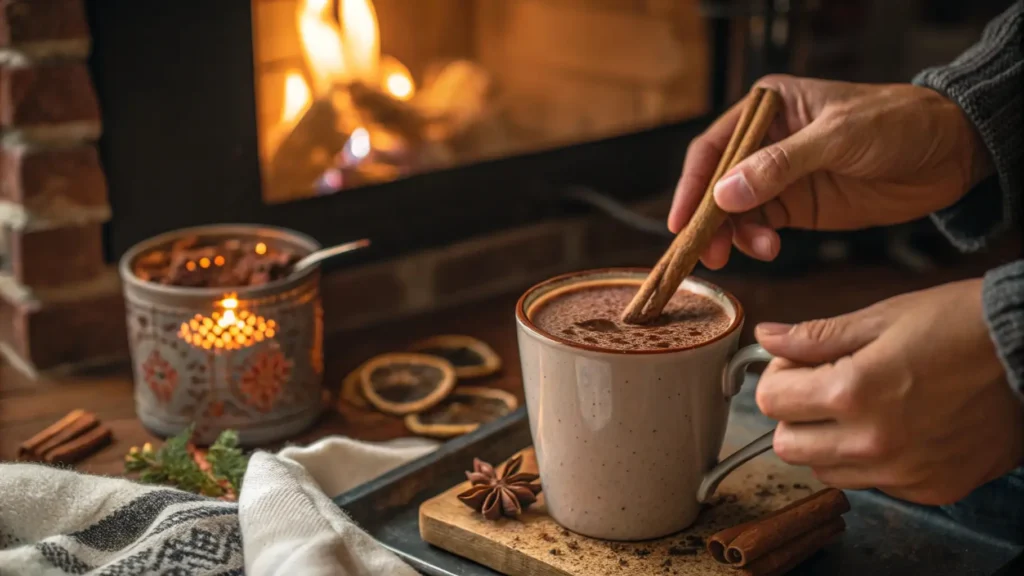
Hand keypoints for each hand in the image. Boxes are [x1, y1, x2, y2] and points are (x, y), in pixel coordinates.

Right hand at [669, 75, 994, 268]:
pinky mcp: (797, 206)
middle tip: (708, 252)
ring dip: (735, 235)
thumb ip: (781, 165)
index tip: (680, 221)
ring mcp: (779, 177)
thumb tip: (726, 195)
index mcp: (768, 109)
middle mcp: (765, 142)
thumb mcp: (838, 138)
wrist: (950, 151)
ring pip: (735, 211)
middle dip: (709, 219)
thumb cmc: (897, 124)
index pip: (714, 148)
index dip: (693, 185)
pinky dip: (757, 242)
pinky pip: (761, 226)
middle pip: (717, 185)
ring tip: (759, 250)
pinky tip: (769, 248)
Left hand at [754, 279, 1023, 505]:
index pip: (770, 402)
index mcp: (853, 391)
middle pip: (787, 446)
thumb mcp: (881, 318)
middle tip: (821, 388)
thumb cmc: (958, 326)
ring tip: (861, 406)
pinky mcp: (930, 489)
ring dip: (827, 441)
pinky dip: (870, 460)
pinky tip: (896, 426)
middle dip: (794, 415)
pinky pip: (873, 483)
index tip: (797, 366)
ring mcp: (903, 472)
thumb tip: (766, 337)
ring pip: (825, 471)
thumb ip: (815, 337)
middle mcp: (873, 442)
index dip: (778, 377)